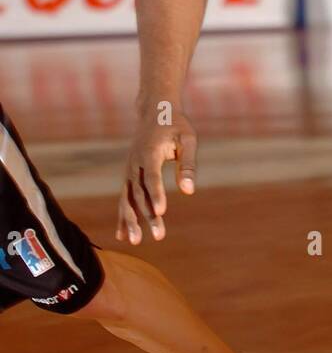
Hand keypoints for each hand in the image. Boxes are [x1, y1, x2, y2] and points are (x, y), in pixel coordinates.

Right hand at [116, 111, 197, 243]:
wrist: (155, 111)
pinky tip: (122, 235)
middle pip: (139, 193)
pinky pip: (124, 198)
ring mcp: (129, 170)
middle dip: (147, 215)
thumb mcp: (188, 139)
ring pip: (127, 198)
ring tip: (135, 241)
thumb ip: (187, 163)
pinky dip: (123, 215)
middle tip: (158, 236)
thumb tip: (188, 191)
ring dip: (130, 220)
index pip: (152, 178)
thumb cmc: (176, 124)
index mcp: (149, 152)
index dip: (156, 194)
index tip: (162, 212)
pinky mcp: (129, 175)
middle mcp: (135, 163)